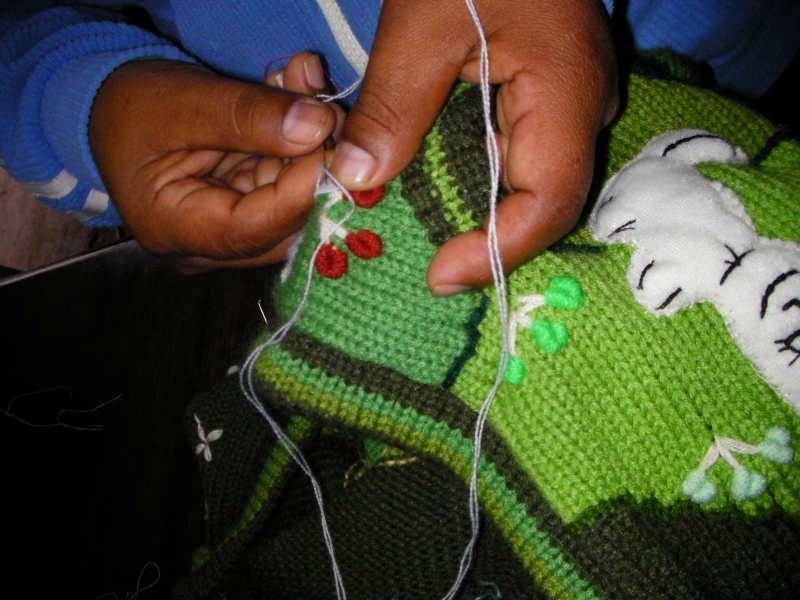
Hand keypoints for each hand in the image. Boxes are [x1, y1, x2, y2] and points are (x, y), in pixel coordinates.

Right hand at [89, 53, 339, 271]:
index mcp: (175, 231)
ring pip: (293, 208)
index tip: (330, 141)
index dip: (301, 189)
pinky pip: (285, 192)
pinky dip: (299, 151)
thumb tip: (318, 127)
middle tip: (329, 111)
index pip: (255, 228)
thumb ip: (249, 115)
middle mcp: (206, 250)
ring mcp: (228, 238)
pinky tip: (301, 108)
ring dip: (311, 152)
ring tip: (309, 93)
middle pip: (284, 227)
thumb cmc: (132, 108)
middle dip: (314, 167)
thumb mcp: (185, 101)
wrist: (108, 111)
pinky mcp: (244, 218)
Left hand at [328, 0, 617, 294]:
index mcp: (563, 93)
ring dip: (484, 218)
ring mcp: (569, 101)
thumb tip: (354, 178)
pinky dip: (481, 183)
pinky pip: (521, 155)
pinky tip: (441, 193)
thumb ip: (392, 107)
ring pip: (535, 184)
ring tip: (430, 242)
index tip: (439, 276)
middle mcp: (580, 108)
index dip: (497, 251)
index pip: (549, 202)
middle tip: (429, 269)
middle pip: (546, 203)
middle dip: (489, 243)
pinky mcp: (548, 93)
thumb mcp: (421, 23)